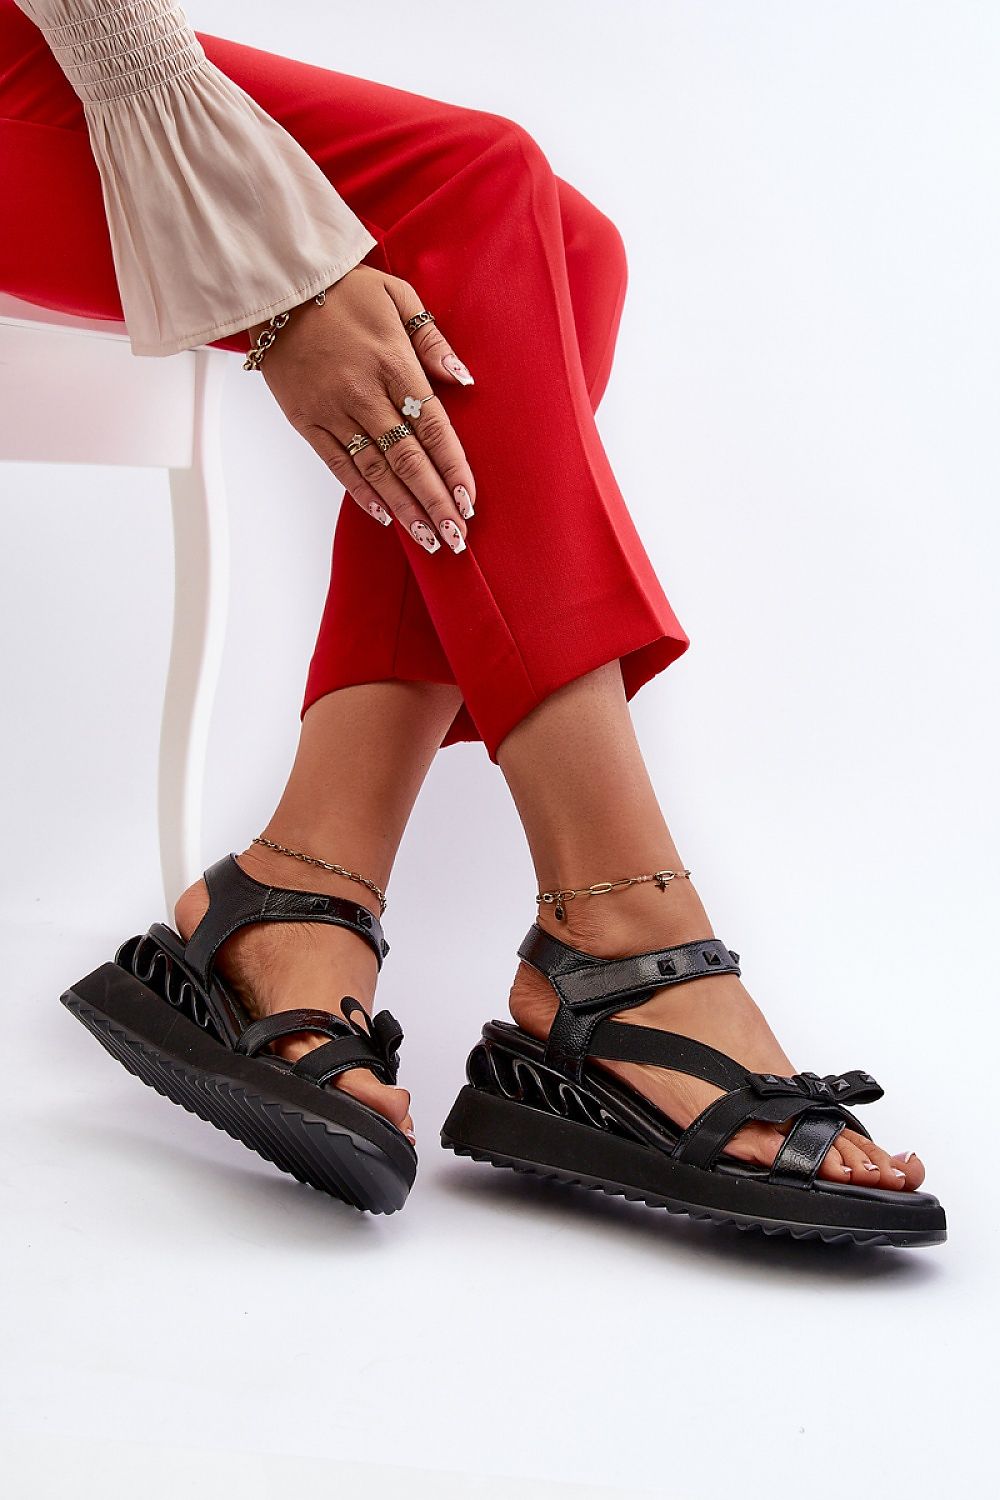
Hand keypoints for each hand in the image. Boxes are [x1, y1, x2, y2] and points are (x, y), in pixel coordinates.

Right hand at [248, 267, 476, 554]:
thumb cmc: (342, 288)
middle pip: (407, 458)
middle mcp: (363, 393)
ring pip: (374, 469)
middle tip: (456, 537)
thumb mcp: (397, 294)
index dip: (452, 467)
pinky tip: (386, 516)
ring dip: (404, 507)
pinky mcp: (305, 420)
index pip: (432, 425)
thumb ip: (431, 339)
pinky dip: (361, 493)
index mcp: (392, 362)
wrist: (275, 284)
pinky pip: (337, 464)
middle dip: (434, 501)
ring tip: (428, 539)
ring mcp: (331, 410)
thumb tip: (462, 379)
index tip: (469, 501)